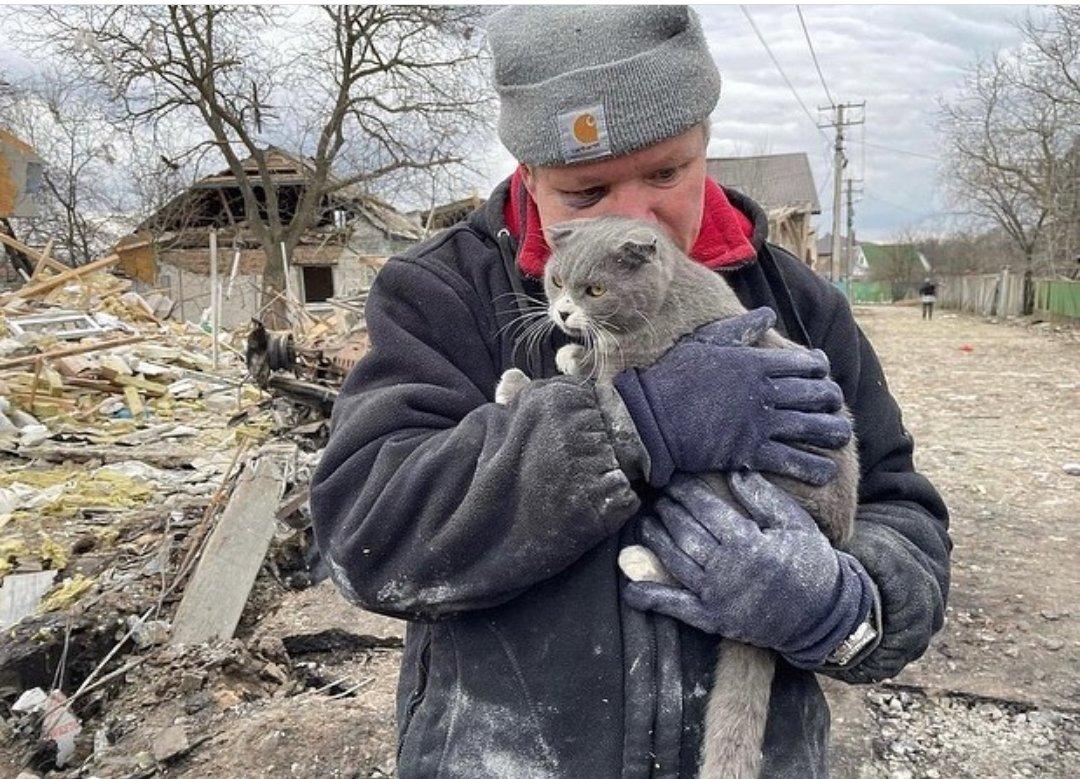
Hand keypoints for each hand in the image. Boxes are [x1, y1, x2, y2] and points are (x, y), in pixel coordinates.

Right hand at [612, 308, 850, 486]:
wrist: (649, 417)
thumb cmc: (673, 377)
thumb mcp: (705, 342)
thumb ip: (740, 328)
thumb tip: (769, 313)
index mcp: (755, 363)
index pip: (806, 363)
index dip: (821, 368)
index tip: (822, 373)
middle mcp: (764, 392)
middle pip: (816, 394)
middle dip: (832, 399)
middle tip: (834, 404)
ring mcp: (759, 423)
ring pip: (813, 427)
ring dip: (833, 432)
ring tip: (841, 436)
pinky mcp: (750, 452)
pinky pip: (793, 461)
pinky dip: (814, 467)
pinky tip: (825, 470)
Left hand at [622, 472, 872, 665]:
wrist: (823, 614)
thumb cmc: (812, 562)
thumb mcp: (795, 524)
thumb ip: (763, 498)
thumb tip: (734, 470)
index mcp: (748, 543)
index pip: (705, 509)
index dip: (685, 491)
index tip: (673, 477)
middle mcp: (727, 569)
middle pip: (685, 532)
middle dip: (668, 510)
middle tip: (657, 495)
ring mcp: (717, 597)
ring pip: (675, 562)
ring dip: (656, 540)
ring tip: (645, 523)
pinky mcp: (713, 619)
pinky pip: (676, 608)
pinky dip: (652, 598)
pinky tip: (632, 590)